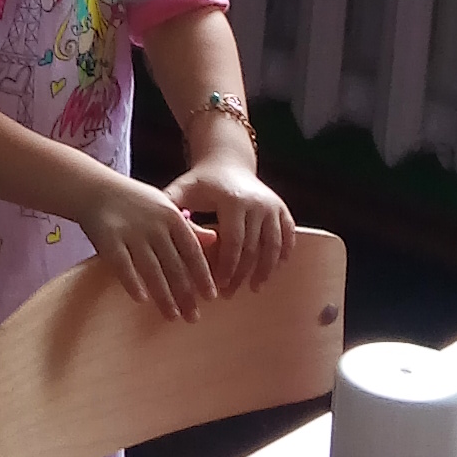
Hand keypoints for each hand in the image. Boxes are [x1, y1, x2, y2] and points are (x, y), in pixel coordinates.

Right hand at [78, 169, 215, 321]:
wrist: (95, 187)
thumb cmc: (135, 200)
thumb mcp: (166, 206)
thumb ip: (189, 226)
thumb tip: (215, 240)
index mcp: (172, 216)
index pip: (192, 250)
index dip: (202, 275)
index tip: (211, 297)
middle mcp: (154, 225)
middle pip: (174, 265)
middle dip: (185, 293)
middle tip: (194, 317)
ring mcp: (131, 232)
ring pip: (151, 269)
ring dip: (164, 296)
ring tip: (173, 316)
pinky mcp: (108, 239)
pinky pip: (123, 265)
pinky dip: (133, 283)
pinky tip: (142, 300)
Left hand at [165, 143, 294, 294]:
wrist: (227, 162)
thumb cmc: (201, 181)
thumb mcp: (183, 189)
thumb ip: (173, 210)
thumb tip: (168, 241)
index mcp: (233, 200)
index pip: (232, 242)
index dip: (226, 267)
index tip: (218, 286)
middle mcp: (256, 203)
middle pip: (252, 248)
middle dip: (241, 275)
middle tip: (229, 294)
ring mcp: (272, 206)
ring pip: (273, 245)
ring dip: (265, 270)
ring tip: (254, 288)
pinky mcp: (281, 208)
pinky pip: (287, 235)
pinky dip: (283, 254)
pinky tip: (275, 270)